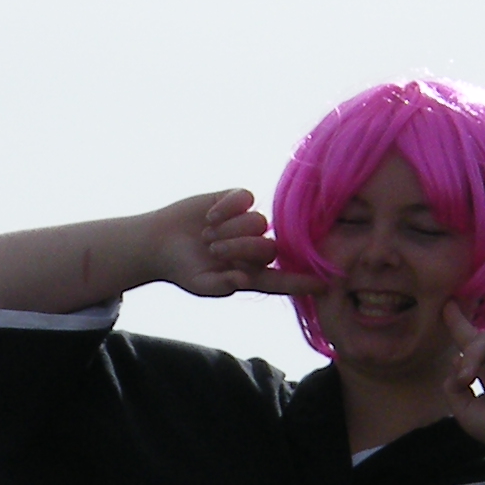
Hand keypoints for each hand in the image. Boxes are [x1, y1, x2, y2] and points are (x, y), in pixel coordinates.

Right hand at [146, 190, 312, 300]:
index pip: (281, 280)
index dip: (302, 282)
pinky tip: (210, 216)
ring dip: (230, 229)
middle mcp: (254, 248)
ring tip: (207, 235)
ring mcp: (247, 223)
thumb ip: (222, 285)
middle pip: (268, 247)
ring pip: (258, 222)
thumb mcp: (200, 284)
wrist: (160, 242)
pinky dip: (227, 207)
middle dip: (241, 248)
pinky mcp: (235, 201)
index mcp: (251, 274)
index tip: (324, 285)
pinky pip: (245, 199)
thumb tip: (243, 280)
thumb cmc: (182, 268)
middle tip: (212, 250)